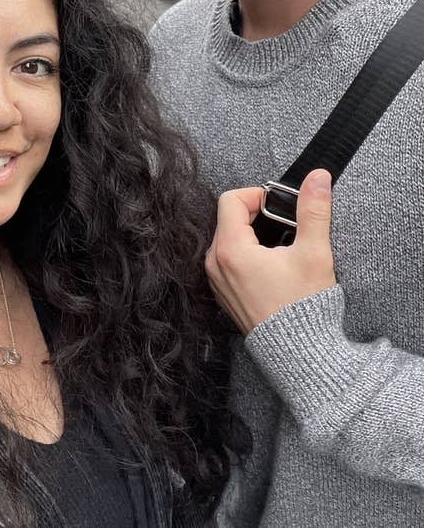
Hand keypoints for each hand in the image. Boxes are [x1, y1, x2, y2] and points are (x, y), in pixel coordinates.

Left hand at [205, 169, 335, 333]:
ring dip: (250, 234)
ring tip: (280, 248)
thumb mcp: (313, 253)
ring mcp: (216, 281)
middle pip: (227, 218)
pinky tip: (271, 267)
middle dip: (256, 214)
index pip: (230, 200)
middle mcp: (215, 264)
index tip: (279, 205)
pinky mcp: (223, 293)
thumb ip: (313, 210)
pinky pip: (227, 260)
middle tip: (284, 226)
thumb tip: (317, 177)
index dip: (256, 195)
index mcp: (230, 250)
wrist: (299, 356)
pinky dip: (245, 254)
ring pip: (227, 238)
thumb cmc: (303, 308)